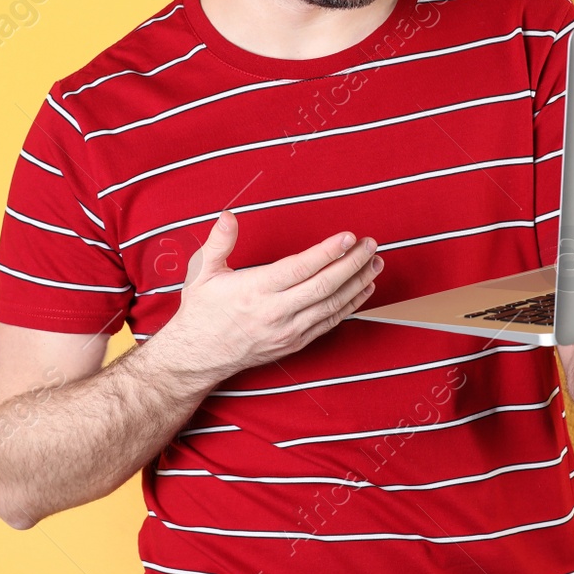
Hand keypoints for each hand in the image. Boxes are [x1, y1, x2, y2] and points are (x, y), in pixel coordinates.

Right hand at [158, 211, 382, 381]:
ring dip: (357, 284)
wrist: (198, 357)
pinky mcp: (294, 344)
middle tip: (371, 245)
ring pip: (331, 306)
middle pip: (323, 287)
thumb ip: (219, 242)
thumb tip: (229, 215)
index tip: (348, 237)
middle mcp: (275, 312)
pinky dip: (349, 307)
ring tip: (375, 263)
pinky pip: (328, 324)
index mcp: (255, 290)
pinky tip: (363, 290)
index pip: (299, 268)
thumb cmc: (201, 312)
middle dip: (352, 264)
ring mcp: (287, 331)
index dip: (327, 252)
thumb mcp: (202, 273)